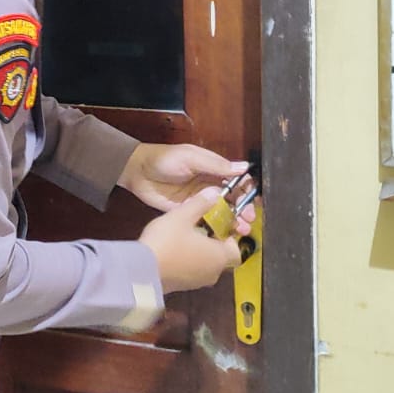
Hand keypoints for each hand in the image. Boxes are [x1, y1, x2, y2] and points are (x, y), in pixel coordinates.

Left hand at [121, 143, 255, 231]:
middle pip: (233, 199)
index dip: (248, 189)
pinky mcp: (189, 214)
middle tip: (248, 218)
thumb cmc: (165, 159)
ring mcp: (200, 201)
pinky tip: (225, 235)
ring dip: (234, 220)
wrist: (138, 172)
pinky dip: (217, 228)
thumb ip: (216, 165)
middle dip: (244, 208)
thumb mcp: (191, 157)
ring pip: (223, 212)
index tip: (256, 199)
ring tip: (241, 228)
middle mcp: (210, 186)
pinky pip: (206, 221)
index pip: (237, 180)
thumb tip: (244, 168)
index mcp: (213, 169)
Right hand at [139, 186, 244, 292]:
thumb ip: (200, 203)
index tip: (217, 226)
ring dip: (200, 253)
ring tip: (184, 238)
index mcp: (219, 256)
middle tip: (199, 229)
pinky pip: (192, 273)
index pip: (237, 250)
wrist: (142, 271)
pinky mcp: (182, 287)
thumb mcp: (182, 215)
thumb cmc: (167, 242)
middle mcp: (213, 272)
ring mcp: (197, 283)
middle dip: (213, 244)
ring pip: (206, 266)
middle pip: (222, 258)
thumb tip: (215, 193)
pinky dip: (188, 263)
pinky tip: (172, 251)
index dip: (230, 238)